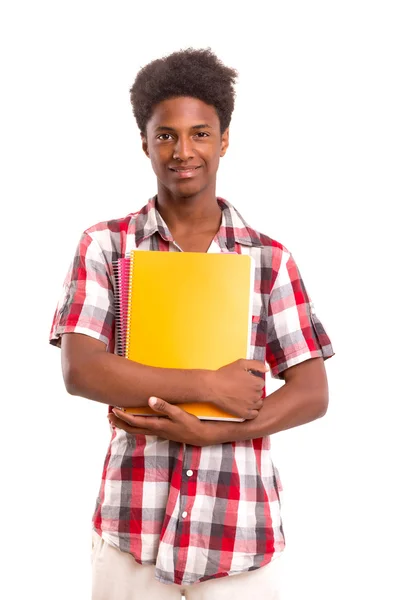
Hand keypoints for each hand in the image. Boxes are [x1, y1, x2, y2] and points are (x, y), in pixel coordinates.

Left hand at [108, 397, 227, 445]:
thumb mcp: (179, 414)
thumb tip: (150, 399)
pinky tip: (136, 420)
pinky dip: (136, 425)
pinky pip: (145, 429)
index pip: (135, 422)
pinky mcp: (163, 431)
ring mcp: (159, 432)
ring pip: (138, 430)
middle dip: (119, 423)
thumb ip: (165, 406)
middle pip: (132, 429)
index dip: (123, 416)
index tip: (113, 410)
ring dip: (126, 425)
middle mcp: (156, 430)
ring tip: (117, 418)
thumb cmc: (191, 424)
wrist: (202, 436)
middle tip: (108, 416)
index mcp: (157, 426)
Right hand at [206, 359, 267, 419]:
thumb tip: (266, 369)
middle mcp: (256, 395)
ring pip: (258, 404)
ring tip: (242, 397)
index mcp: (257, 383)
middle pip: (260, 393)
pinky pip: (254, 414)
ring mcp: (250, 405)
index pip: (261, 383)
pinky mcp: (244, 413)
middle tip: (242, 388)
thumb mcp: (241, 364)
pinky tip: (245, 406)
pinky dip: (251, 411)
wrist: (212, 387)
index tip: (246, 382)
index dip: (253, 382)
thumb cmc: (225, 375)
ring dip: (253, 401)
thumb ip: (256, 364)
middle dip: (253, 391)